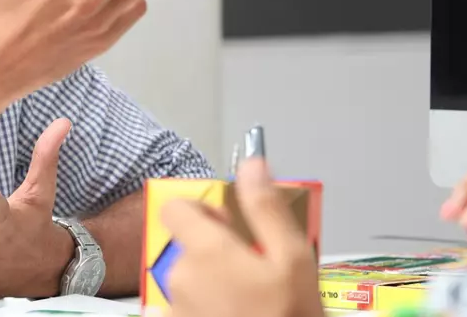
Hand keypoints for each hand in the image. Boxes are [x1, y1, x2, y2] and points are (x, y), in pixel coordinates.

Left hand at [159, 159, 323, 316]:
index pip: (178, 208)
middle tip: (254, 271)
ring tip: (250, 299)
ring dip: (212, 282)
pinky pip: (185, 307)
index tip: (230, 226)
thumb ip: (266, 207)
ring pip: (188, 278)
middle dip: (215, 250)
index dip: (203, 210)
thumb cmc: (288, 316)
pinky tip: (235, 313)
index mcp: (205, 250)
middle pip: (187, 244)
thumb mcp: (292, 258)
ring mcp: (174, 308)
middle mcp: (179, 277)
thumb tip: (252, 163)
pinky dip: (205, 307)